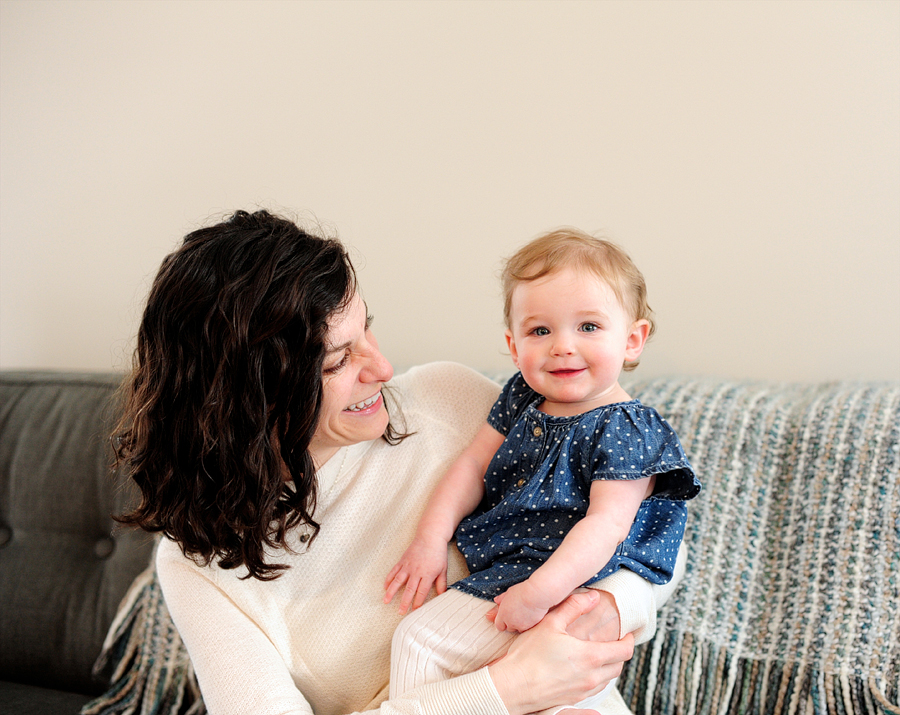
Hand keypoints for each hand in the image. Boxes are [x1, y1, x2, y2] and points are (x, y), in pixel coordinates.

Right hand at [383, 537, 447, 613]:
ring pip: (398, 581)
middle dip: (404, 602)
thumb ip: (442, 583)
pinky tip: (385, 586)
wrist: (430, 537)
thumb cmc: (438, 553)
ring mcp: (408, 566)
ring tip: (385, 601)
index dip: (418, 602)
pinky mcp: (402, 561)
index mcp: (428, 574)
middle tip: (400, 612)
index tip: (415, 611)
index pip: (422, 592)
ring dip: (391, 592)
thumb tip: (442, 596)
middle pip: (409, 590)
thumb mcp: (443, 569)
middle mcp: (416, 571)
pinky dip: (388, 579)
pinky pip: (394, 571)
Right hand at [487, 589, 633, 714]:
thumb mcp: (550, 623)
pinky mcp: (573, 700)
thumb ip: (573, 607)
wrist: (513, 686)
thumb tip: (593, 596)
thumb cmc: (529, 654)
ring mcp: (583, 691)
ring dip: (608, 666)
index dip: (629, 640)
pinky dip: (596, 678)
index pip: (624, 651)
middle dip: (619, 653)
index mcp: (590, 656)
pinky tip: (583, 669)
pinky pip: (594, 688)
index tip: (626, 633)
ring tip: (598, 653)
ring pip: (607, 679)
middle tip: (613, 641)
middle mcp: (591, 677)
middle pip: (618, 666)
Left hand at [491, 581, 550, 632]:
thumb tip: (497, 600)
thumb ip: (501, 598)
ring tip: (525, 615)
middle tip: (517, 614)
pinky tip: (531, 616)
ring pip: (519, 629)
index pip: (499, 625)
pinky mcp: (531, 627)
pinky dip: (529, 624)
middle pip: (509, 628)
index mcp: (503, 614)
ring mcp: (521, 626)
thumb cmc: (522, 592)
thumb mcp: (508, 592)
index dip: (502, 622)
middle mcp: (511, 622)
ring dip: (521, 625)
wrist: (535, 595)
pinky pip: (528, 629)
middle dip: (512, 623)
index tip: (506, 618)